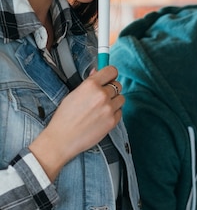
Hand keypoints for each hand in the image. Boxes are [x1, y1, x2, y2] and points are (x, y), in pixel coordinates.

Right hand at [29, 66, 123, 180]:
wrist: (63, 138)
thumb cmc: (65, 116)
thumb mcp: (74, 94)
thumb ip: (89, 83)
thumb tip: (97, 71)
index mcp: (91, 85)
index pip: (112, 71)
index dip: (111, 75)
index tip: (109, 78)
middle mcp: (102, 95)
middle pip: (118, 85)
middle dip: (111, 89)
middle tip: (102, 96)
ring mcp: (109, 109)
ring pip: (121, 98)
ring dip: (114, 101)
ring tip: (101, 108)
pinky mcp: (113, 121)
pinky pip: (120, 112)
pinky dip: (114, 113)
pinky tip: (102, 117)